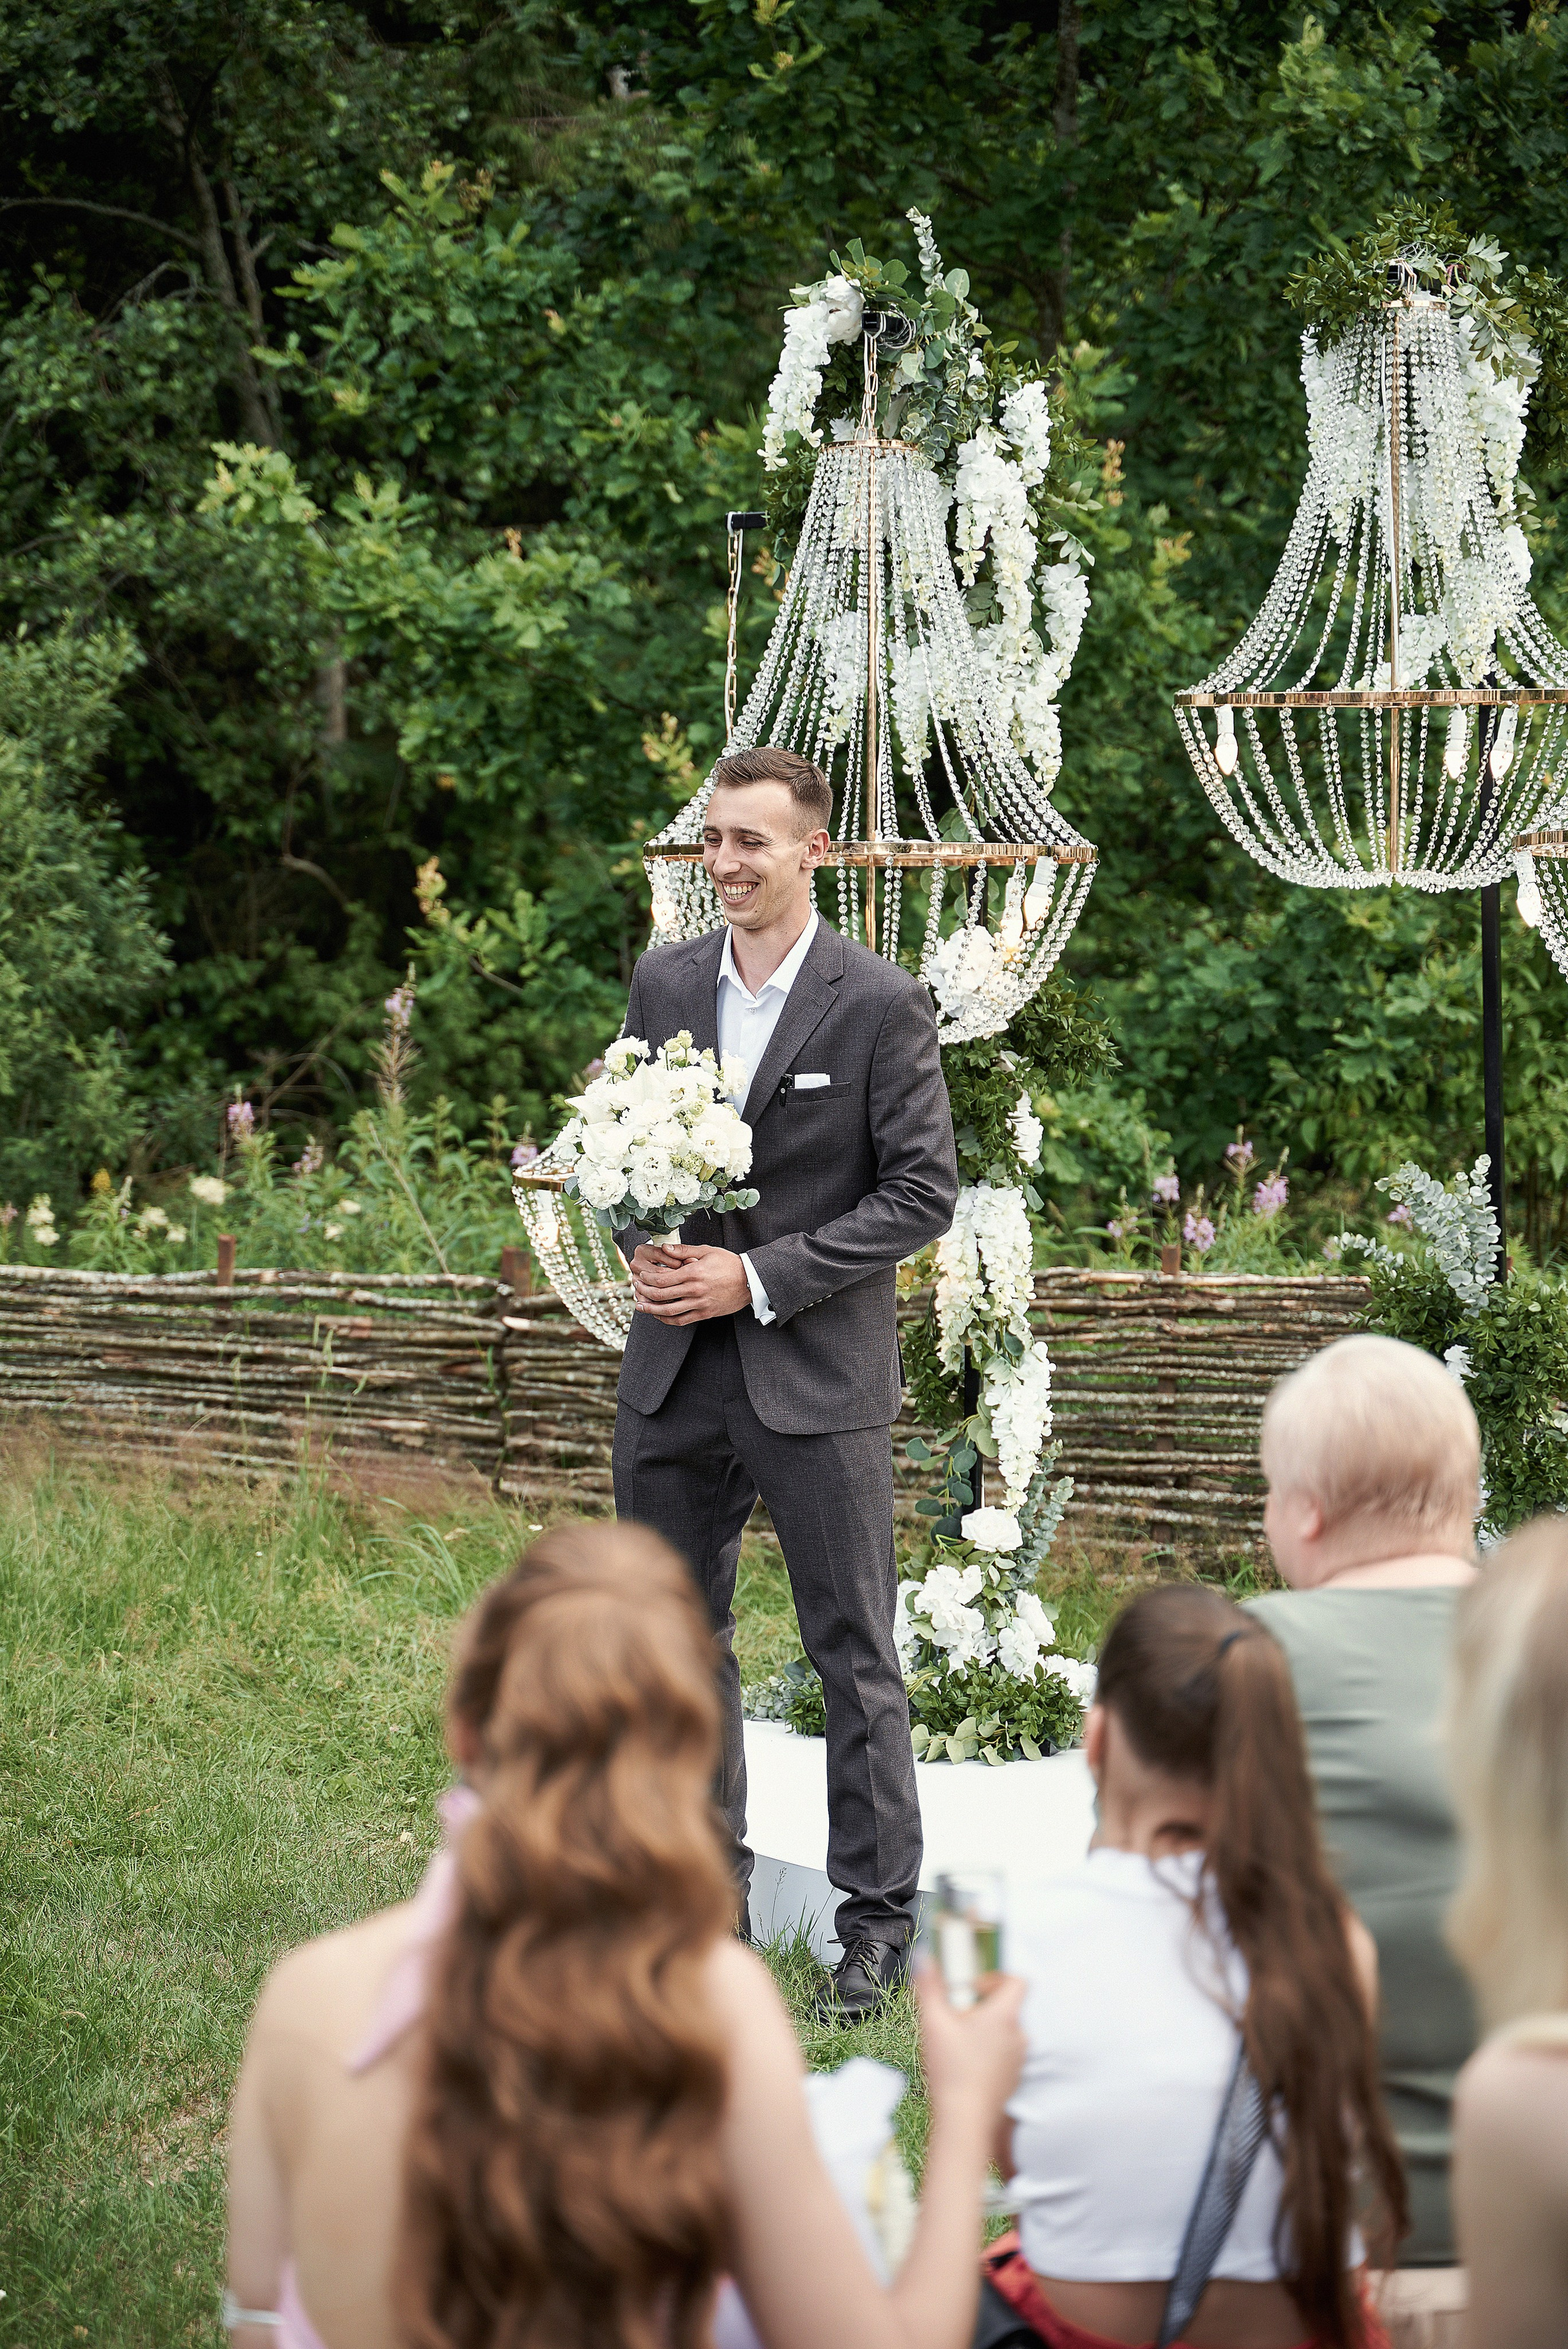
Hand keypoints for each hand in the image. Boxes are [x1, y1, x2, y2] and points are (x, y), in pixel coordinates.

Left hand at [629, 1242, 751, 1324]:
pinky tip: (659, 1316)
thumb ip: (683, 1250)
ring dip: (651, 1310)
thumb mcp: (707, 1251)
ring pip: (669, 1311)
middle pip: (662, 1295)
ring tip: (640, 1306)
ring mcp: (700, 1304)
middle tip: (635, 1289)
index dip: (648, 1279)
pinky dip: (667, 1319)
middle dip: (645, 1292)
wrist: (750, 1281)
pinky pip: (681, 1320)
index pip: (662, 1279)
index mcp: (694, 1273)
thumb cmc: (728, 1263)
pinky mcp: (705, 1314)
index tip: (641, 1276)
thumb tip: (663, 1247)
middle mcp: (695, 1290)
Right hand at [913, 1959, 1026, 2123]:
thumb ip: (929, 1985)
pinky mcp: (1013, 2077)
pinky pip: (1005, 2052)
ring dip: (986, 2028)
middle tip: (958, 2013)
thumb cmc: (951, 2070)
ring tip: (959, 2039)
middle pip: (1008, 2005)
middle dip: (984, 2004)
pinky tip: (966, 2062)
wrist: (964, 2120)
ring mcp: (1019, 2058)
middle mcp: (1019, 2035)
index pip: (1017, 1980)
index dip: (997, 1976)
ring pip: (1006, 2030)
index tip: (974, 1987)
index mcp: (1005, 2016)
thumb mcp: (933, 2022)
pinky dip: (989, 2050)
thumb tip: (924, 1956)